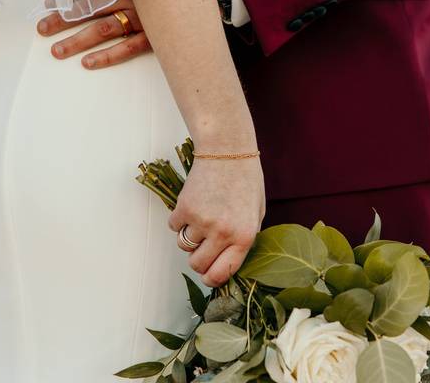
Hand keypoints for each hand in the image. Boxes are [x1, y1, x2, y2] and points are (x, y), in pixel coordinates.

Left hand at [36, 0, 151, 68]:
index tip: (49, 4)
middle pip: (90, 8)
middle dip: (63, 19)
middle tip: (43, 29)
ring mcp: (141, 17)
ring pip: (103, 29)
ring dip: (77, 40)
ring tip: (57, 51)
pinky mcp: (153, 36)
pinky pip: (127, 48)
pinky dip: (107, 56)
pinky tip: (87, 62)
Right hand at [168, 157, 265, 286]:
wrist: (227, 150)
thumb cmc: (245, 180)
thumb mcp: (256, 214)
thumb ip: (243, 240)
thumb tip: (226, 265)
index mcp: (244, 237)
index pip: (221, 274)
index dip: (211, 279)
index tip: (207, 275)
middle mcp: (223, 233)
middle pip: (198, 265)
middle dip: (197, 258)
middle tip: (202, 244)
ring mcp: (202, 221)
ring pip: (184, 247)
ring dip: (189, 236)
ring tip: (202, 216)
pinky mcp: (184, 208)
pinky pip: (174, 227)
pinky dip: (179, 220)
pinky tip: (194, 203)